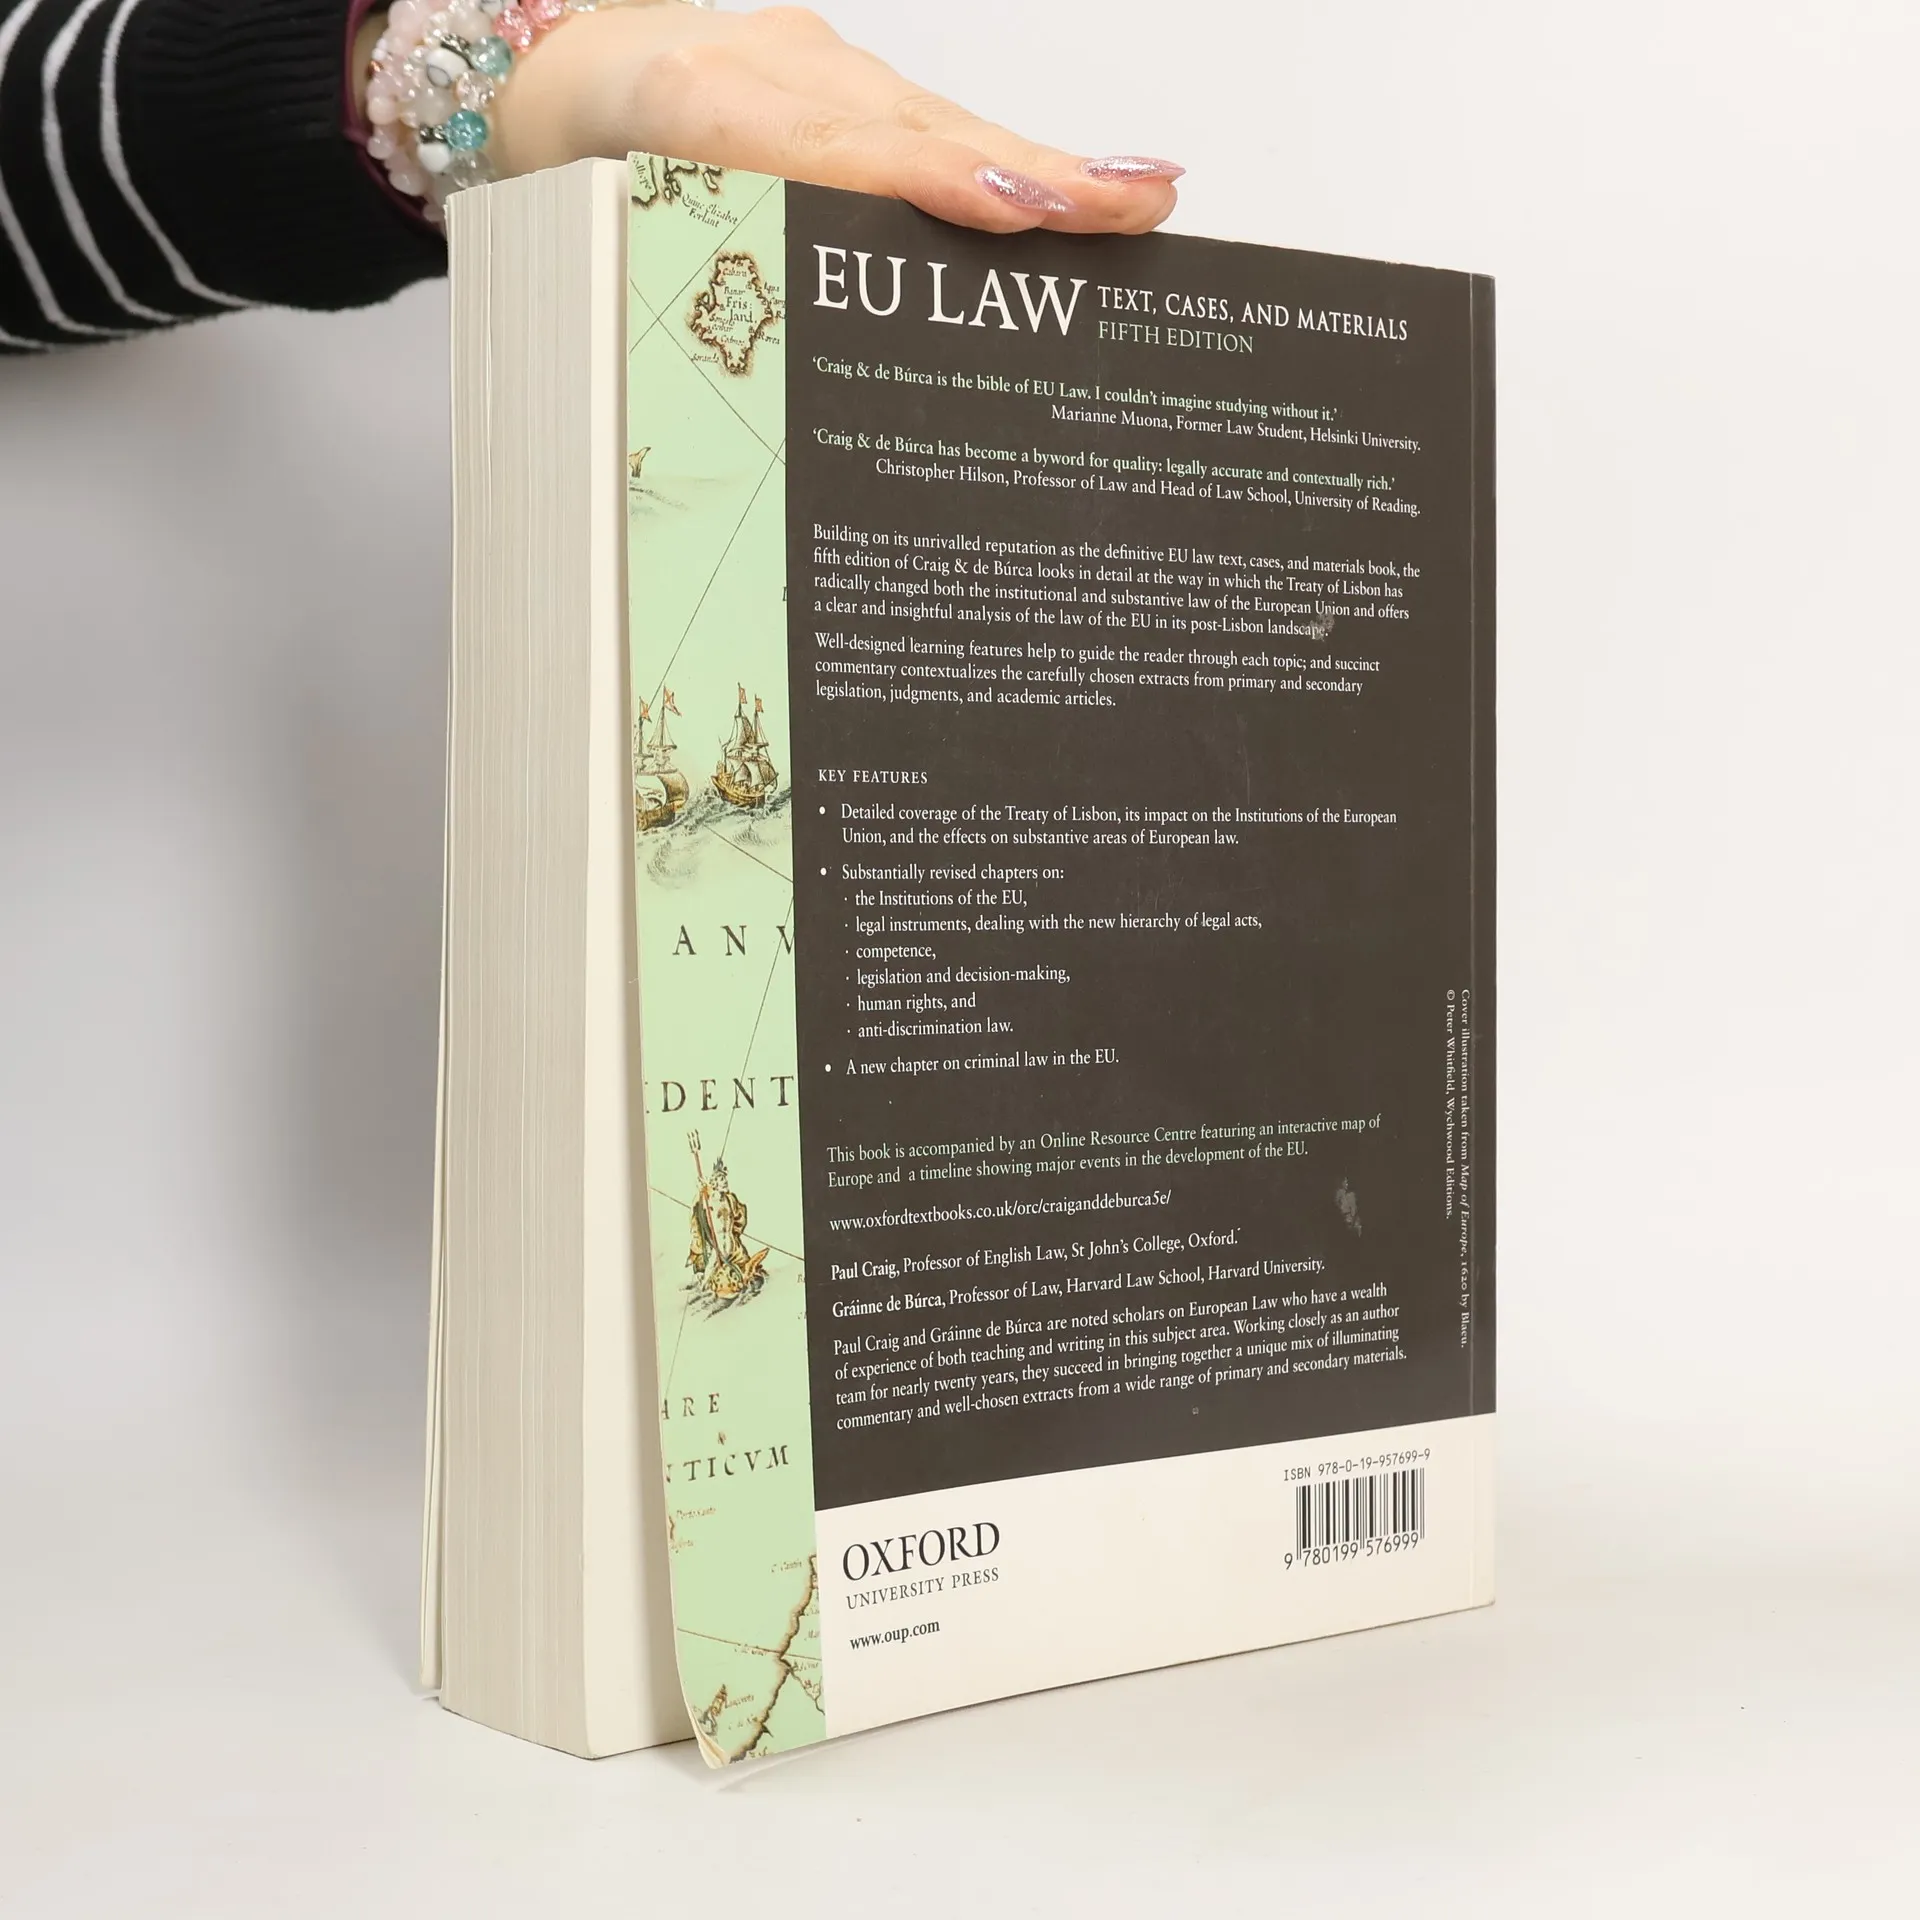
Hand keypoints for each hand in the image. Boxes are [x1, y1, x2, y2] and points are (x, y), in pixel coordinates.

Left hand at [488, 2, 1181, 232]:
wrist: (544, 69)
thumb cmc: (576, 161)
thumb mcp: (598, 227)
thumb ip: (680, 276)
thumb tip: (778, 391)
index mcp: (690, 99)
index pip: (831, 146)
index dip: (932, 180)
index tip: (1015, 208)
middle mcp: (765, 63)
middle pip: (916, 126)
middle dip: (1029, 173)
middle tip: (1126, 205)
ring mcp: (809, 60)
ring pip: (936, 121)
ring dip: (1038, 168)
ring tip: (1133, 198)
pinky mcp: (835, 72)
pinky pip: (925, 119)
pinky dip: (1000, 157)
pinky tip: (1069, 182)